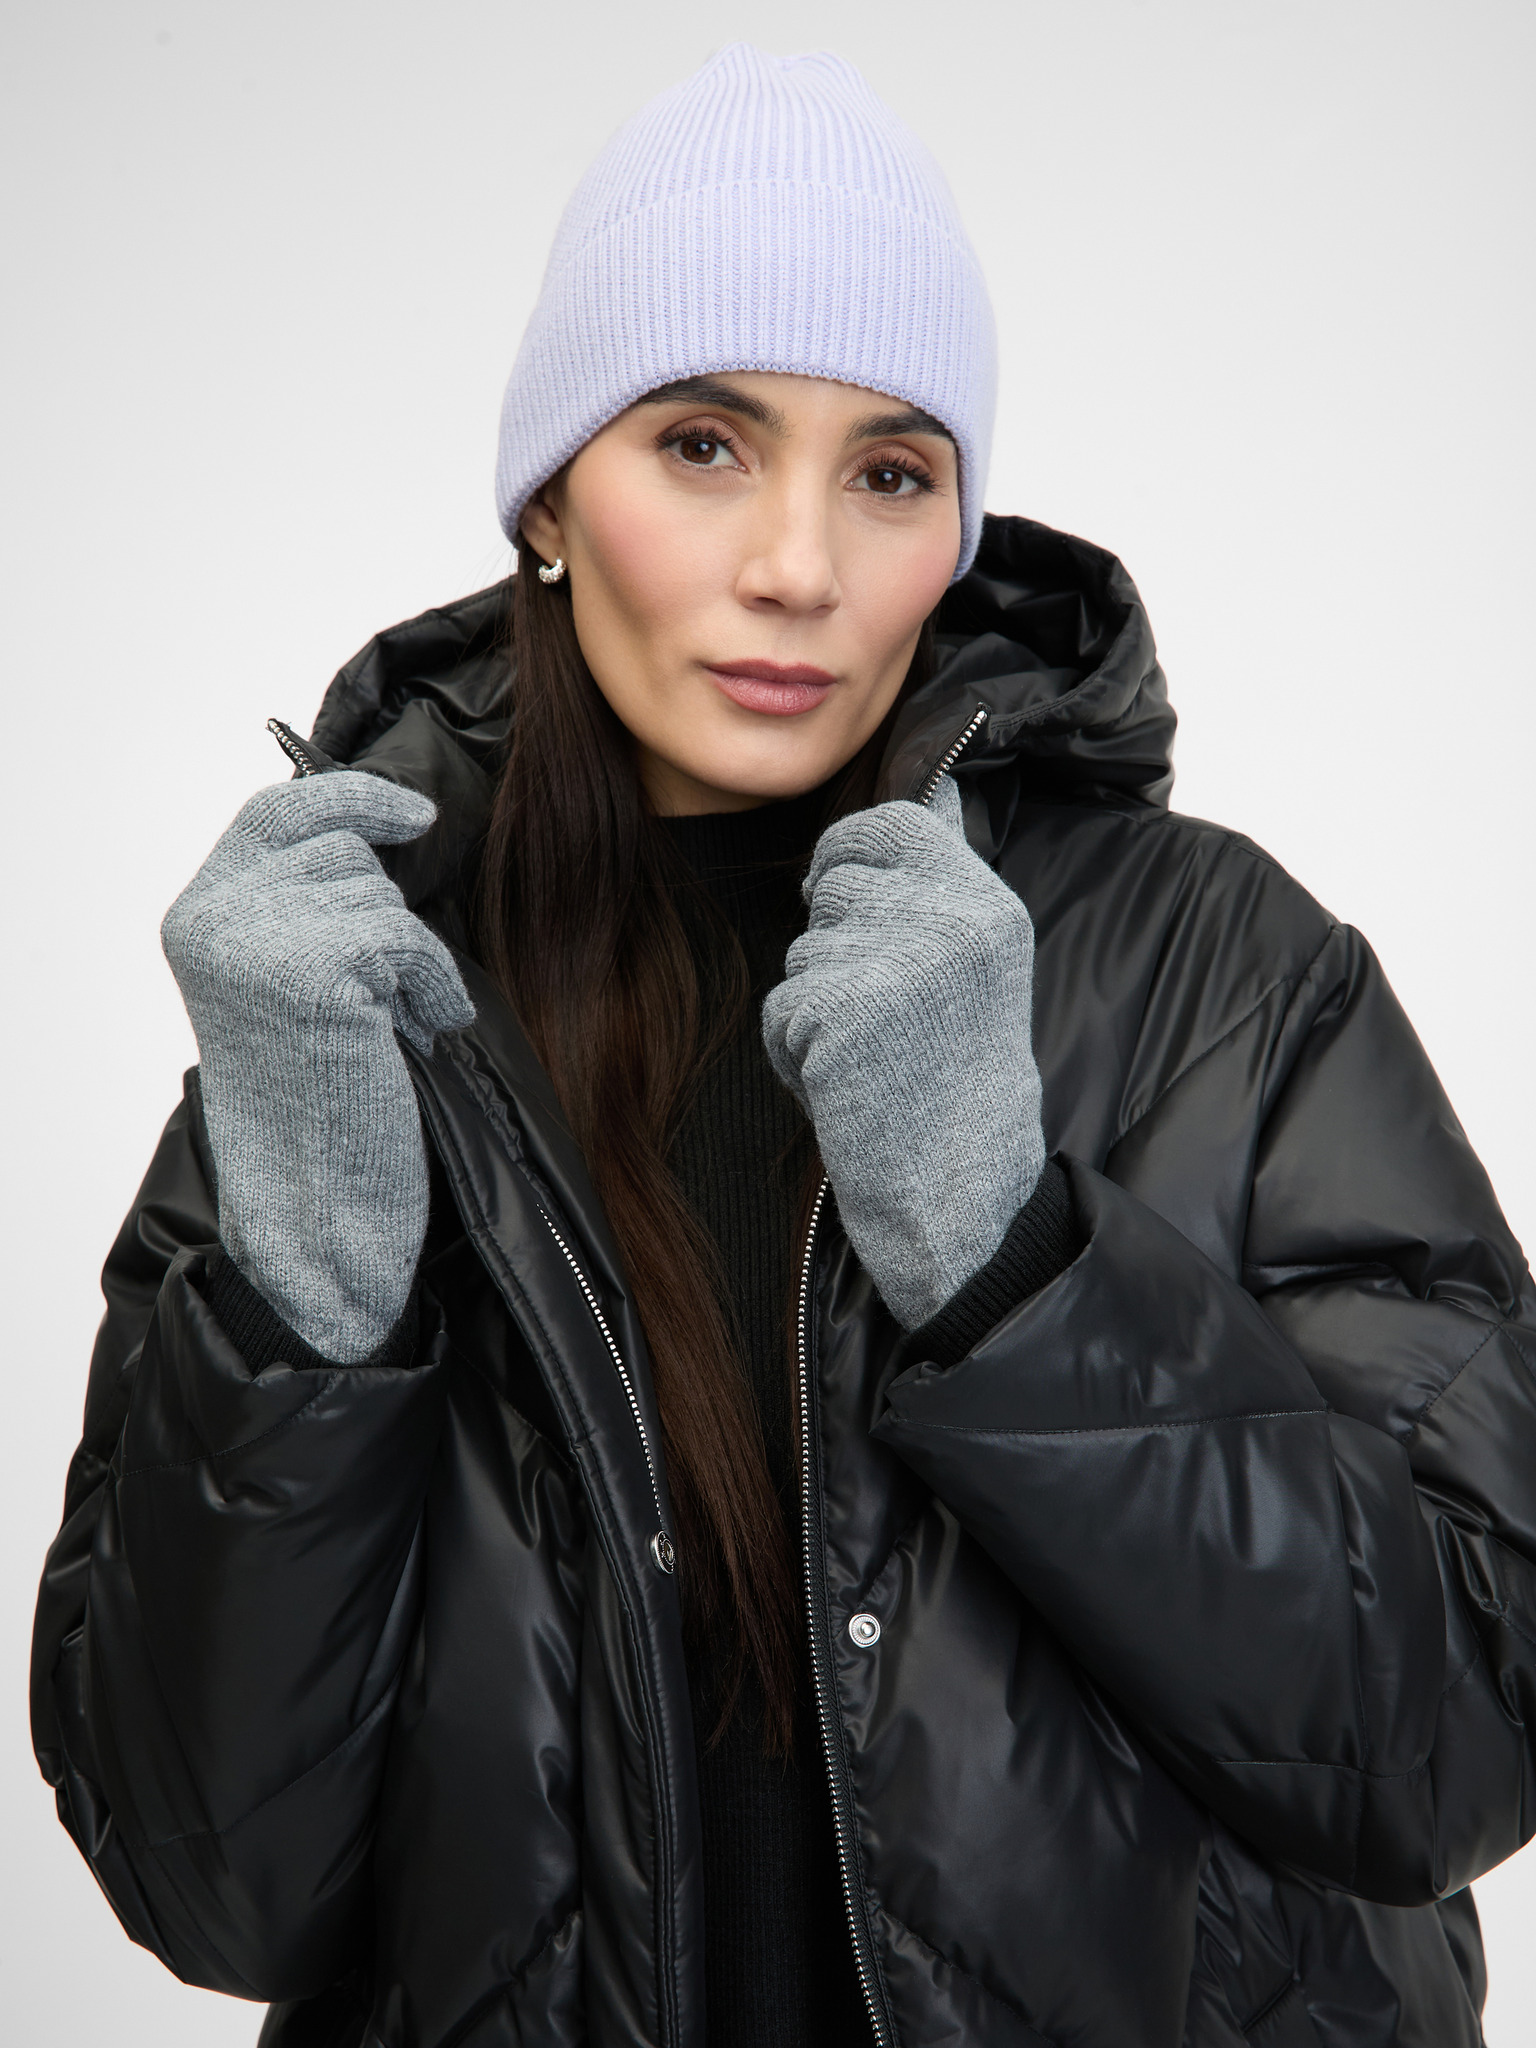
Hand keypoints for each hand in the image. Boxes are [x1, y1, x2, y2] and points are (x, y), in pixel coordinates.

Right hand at [161, 771, 473, 1361]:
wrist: (319, 1200)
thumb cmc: (325, 1095)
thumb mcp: (294, 978)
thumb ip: (308, 904)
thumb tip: (383, 817)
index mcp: (197, 917)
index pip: (276, 811)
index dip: (350, 798)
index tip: (413, 814)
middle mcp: (210, 921)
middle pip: (341, 848)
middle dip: (385, 912)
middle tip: (383, 992)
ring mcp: (253, 942)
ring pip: (380, 893)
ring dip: (409, 957)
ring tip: (388, 1024)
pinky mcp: (310, 971)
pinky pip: (408, 939)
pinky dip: (431, 985)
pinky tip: (419, 1031)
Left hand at [761, 775, 1043, 1328]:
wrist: (961, 1191)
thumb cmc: (958, 1077)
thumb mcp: (977, 959)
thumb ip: (944, 878)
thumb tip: (932, 783)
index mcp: (986, 904)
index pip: (889, 823)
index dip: (849, 858)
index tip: (853, 903)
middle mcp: (949, 926)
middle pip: (831, 889)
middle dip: (834, 944)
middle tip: (884, 1013)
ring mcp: (896, 970)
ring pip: (802, 953)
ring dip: (815, 1005)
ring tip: (874, 1056)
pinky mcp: (843, 1016)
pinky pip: (782, 1006)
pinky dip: (797, 1050)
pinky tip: (848, 1084)